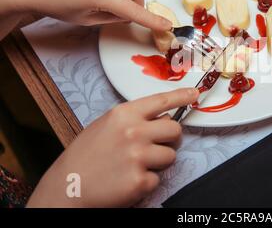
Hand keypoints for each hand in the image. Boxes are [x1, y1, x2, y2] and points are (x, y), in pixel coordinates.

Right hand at [27, 87, 198, 207]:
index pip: (161, 101)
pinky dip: (147, 182)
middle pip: (175, 130)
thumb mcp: (106, 125)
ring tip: (136, 165)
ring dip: (159, 162)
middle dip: (171, 139)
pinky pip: (158, 179)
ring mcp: (138, 156)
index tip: (195, 94)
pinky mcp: (140, 181)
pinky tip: (128, 180)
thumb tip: (161, 118)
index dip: (181, 96)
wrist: (67, 187)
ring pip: (171, 156)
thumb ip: (133, 119)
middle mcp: (134, 131)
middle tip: (157, 146)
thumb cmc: (85, 156)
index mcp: (123, 114)